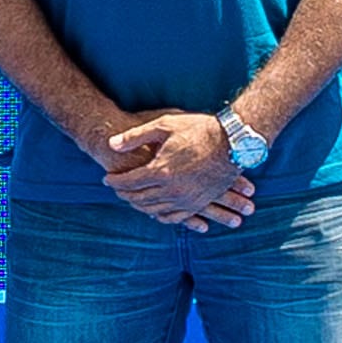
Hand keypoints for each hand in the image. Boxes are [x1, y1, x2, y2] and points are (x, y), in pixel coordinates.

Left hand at [99, 111, 254, 230]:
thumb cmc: (199, 130)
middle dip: (124, 194)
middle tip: (116, 189)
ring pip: (156, 210)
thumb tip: (111, 145)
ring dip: (140, 206)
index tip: (106, 179)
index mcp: (160, 171)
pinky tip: (156, 213)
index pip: (128, 182)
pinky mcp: (201, 202)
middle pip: (139, 198)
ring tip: (131, 199)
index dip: (114, 181)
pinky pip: (177, 217)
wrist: (235, 142)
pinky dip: (162, 216)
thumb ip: (135, 136)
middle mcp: (173, 190)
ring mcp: (188, 199)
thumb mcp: (164, 125)